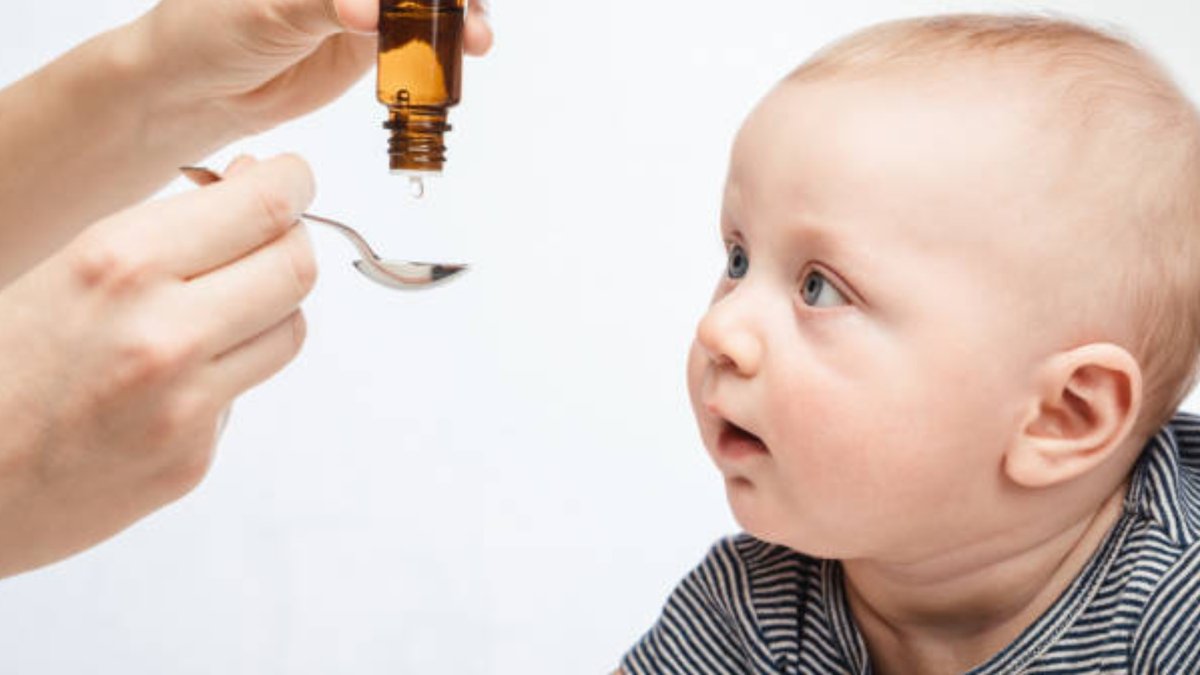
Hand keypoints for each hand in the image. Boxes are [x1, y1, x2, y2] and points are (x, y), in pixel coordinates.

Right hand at [0, 154, 315, 576]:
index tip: (291, 180)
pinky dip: (224, 373)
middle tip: (270, 239)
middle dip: (292, 243)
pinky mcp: (192, 458)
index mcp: (119, 262)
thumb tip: (252, 181)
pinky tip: (168, 379)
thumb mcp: (65, 264)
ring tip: (217, 309)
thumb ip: (166, 228)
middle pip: (296, 268)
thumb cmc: (1, 364)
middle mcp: (163, 332)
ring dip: (270, 309)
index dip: (292, 185)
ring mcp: (184, 403)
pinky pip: (244, 390)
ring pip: (288, 330)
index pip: (263, 207)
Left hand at [131, 0, 492, 136]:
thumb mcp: (269, 9)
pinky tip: (466, 52)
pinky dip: (447, 46)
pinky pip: (422, 38)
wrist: (199, 90)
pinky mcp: (374, 42)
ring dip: (461, 17)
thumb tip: (371, 11)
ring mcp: (365, 4)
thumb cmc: (209, 28)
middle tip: (470, 10)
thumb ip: (326, 4)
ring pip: (428, 5)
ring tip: (477, 38)